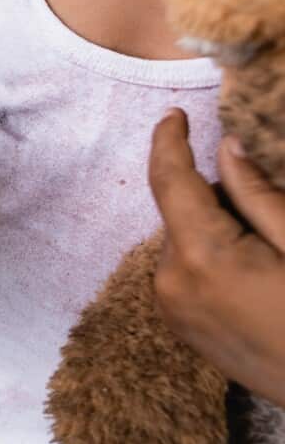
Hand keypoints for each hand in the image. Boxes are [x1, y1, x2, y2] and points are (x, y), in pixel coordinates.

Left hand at [149, 109, 284, 406]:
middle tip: (276, 222)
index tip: (172, 114)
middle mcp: (171, 283)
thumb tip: (226, 148)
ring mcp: (172, 310)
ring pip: (188, 242)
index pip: (170, 182)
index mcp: (200, 257)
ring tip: (274, 258)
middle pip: (184, 213)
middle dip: (222, 199)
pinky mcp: (182, 328)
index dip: (168, 142)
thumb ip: (260, 196)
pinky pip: (190, 272)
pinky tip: (262, 279)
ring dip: (222, 231)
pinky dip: (217, 258)